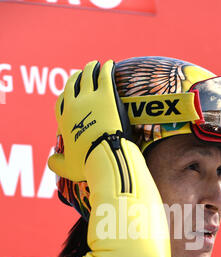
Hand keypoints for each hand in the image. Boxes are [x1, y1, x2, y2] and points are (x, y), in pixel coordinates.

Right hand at [48, 60, 130, 181]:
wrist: (105, 157)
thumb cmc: (88, 164)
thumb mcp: (68, 168)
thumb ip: (57, 164)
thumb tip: (51, 162)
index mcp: (64, 121)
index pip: (61, 104)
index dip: (65, 97)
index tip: (69, 94)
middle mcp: (73, 106)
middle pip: (71, 86)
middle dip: (75, 78)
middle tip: (80, 73)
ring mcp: (89, 98)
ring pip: (87, 76)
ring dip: (90, 68)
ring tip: (95, 64)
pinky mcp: (106, 95)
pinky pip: (104, 75)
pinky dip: (106, 68)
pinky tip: (109, 64)